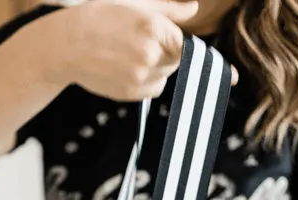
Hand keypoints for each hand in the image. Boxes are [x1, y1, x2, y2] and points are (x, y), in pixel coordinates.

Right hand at [31, 0, 236, 101]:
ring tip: (128, 53)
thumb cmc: (99, 16)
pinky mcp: (132, 92)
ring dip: (158, 68)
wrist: (64, 45)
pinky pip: (152, 89)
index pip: (191, 50)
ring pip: (166, 77)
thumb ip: (168, 8)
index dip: (208, 62)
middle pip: (179, 63)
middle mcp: (151, 54)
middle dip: (169, 54)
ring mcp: (141, 76)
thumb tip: (194, 8)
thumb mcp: (134, 4)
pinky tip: (123, 67)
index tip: (233, 78)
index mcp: (154, 27)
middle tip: (141, 41)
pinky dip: (145, 81)